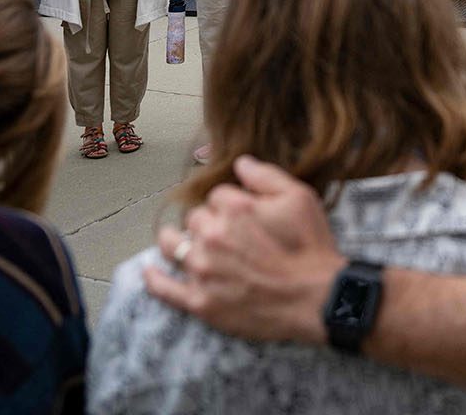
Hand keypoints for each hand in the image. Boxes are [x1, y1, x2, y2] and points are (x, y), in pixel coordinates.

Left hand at [143, 155, 341, 342]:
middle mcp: (212, 235)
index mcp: (235, 208)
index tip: (242, 212)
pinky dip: (154, 278)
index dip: (230, 202)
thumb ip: (266, 175)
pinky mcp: (199, 302)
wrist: (316, 298)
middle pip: (195, 218)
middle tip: (226, 233)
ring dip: (175, 240)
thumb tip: (240, 162)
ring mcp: (202, 270)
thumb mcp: (300, 197)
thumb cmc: (310, 246)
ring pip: (173, 245)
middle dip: (208, 221)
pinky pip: (164, 288)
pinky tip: (149, 270)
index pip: (217, 195)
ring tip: (179, 240)